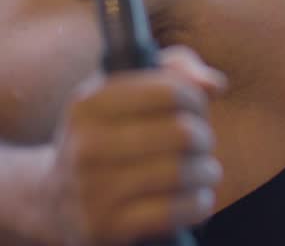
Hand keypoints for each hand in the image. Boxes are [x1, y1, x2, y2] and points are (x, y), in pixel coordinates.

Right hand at [42, 46, 226, 245]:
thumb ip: (177, 70)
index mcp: (89, 103)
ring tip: (204, 172)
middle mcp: (85, 145)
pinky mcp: (105, 227)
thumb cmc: (112, 135)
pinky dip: (199, 203)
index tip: (194, 112)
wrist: (56, 202)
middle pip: (182, 133)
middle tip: (201, 147)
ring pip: (181, 171)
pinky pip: (174, 210)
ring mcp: (91, 189)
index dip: (196, 101)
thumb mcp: (130, 93)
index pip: (171, 91)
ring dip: (207, 172)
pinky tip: (196, 198)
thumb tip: (215, 84)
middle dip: (204, 139)